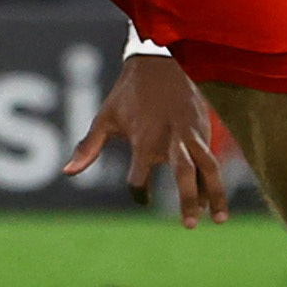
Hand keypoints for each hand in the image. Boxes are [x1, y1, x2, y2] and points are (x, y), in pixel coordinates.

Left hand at [65, 49, 232, 223]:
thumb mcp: (105, 117)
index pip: (139, 177)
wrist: (160, 60)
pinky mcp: (203, 129)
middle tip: (189, 226)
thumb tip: (66, 172)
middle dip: (188, 200)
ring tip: (219, 220)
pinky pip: (210, 159)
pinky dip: (213, 180)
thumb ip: (88, 147)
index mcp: (144, 138)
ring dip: (215, 193)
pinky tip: (215, 202)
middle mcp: (171, 138)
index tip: (140, 197)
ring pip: (208, 167)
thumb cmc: (128, 94)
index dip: (138, 191)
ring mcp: (191, 134)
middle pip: (183, 173)